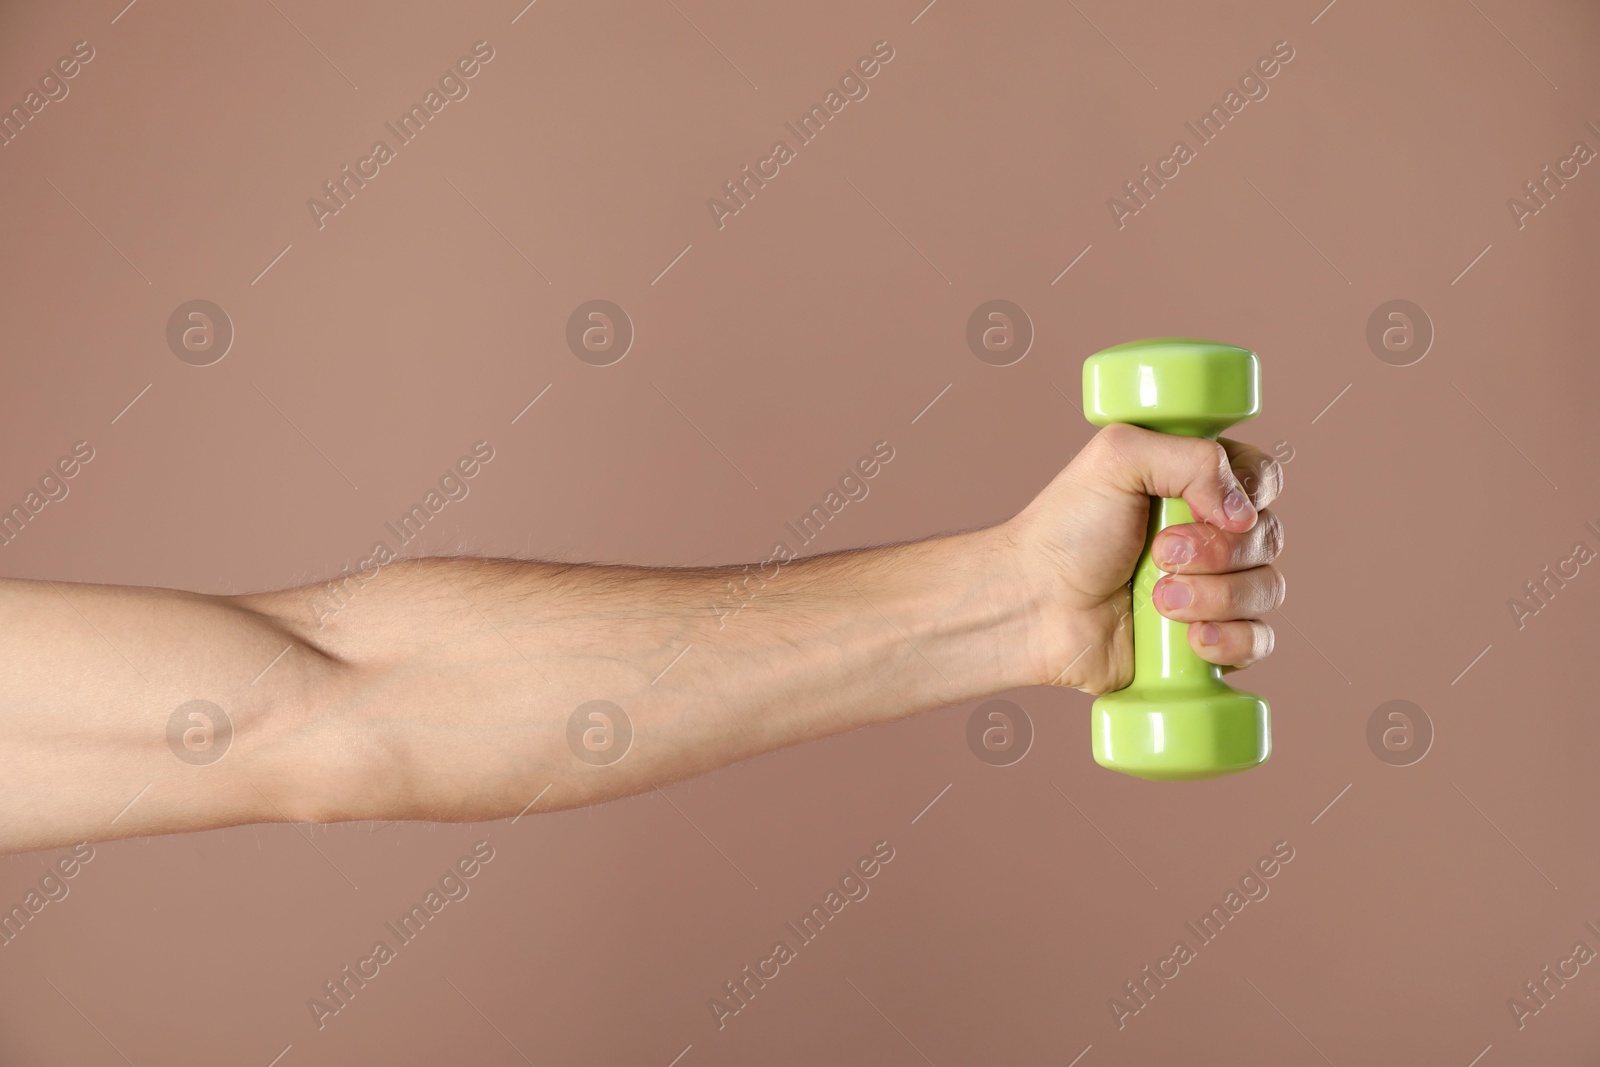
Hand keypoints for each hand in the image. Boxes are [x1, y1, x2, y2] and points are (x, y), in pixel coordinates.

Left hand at [1003, 423, 1285, 693]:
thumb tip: (1244, 511)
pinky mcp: (1207, 639)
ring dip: (1216, 596)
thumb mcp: (1117, 459)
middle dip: (1217, 551)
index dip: (1248, 495)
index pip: (1263, 480)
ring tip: (1158, 599)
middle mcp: (1213, 534)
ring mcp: (1213, 589)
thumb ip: (1191, 457)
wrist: (1033, 605)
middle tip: (1159, 554)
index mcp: (1197, 483)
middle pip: (1268, 537)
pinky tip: (1191, 640)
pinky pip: (1258, 642)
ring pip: (1267, 590)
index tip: (1204, 509)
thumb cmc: (1067, 528)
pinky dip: (1232, 641)